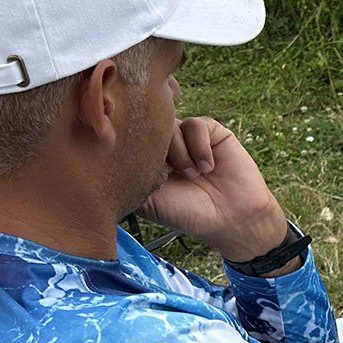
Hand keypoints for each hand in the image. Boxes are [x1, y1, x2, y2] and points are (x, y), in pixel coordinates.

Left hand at [140, 117, 288, 263]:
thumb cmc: (189, 214)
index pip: (130, 139)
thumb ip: (128, 176)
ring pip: (170, 124)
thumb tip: (110, 154)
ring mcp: (189, 137)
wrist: (232, 219)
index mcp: (147, 160)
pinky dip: (199, 147)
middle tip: (170, 174)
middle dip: (157, 150)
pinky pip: (196, 125)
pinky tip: (208, 167)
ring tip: (193, 176)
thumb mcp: (147, 201)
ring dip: (180, 152)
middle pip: (148, 127)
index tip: (141, 166)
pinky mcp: (212, 132)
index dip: (133, 148)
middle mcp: (166, 145)